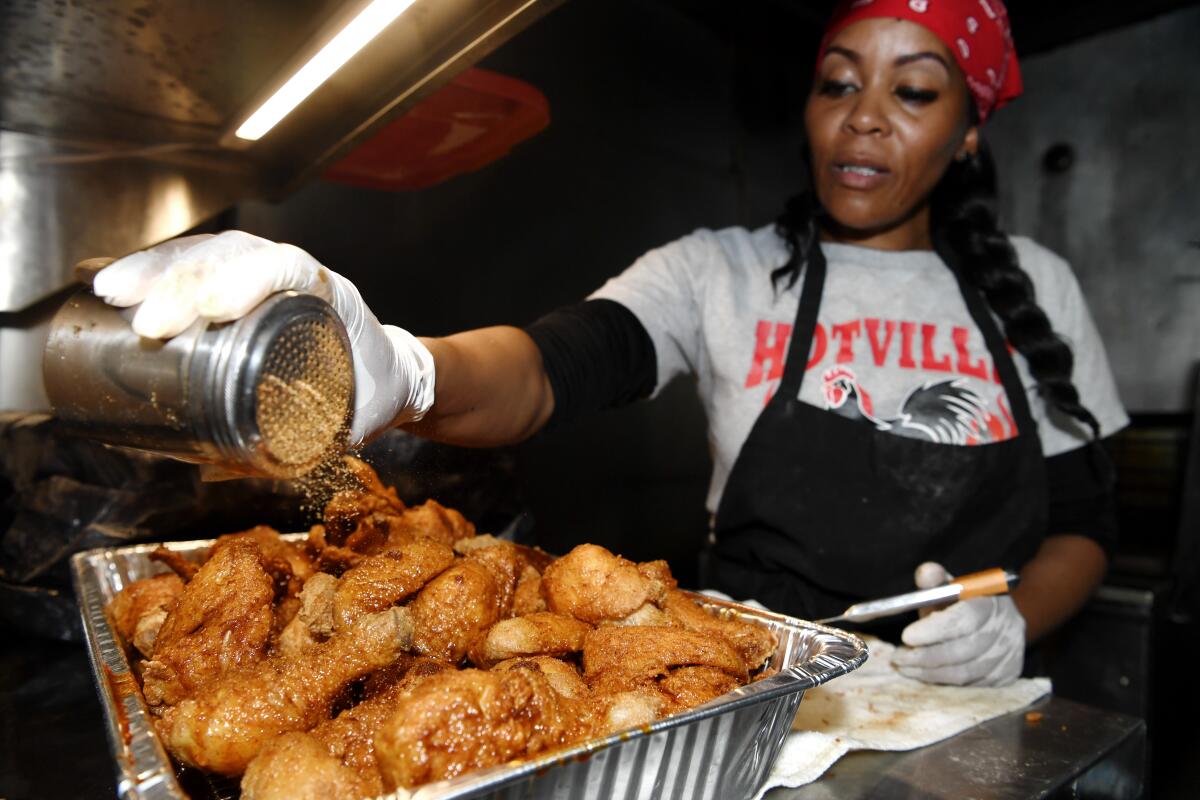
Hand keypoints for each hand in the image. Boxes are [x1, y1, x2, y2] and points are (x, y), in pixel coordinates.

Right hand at [92, 231, 433, 444]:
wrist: (390, 379)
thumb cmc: (373, 397)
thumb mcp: (347, 422)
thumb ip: (293, 442)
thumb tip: (215, 464)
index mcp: (334, 298)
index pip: (288, 267)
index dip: (247, 279)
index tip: (210, 310)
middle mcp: (299, 278)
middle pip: (237, 254)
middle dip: (185, 281)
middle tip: (147, 322)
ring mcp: (268, 277)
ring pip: (210, 253)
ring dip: (159, 269)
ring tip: (114, 291)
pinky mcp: (241, 288)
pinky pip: (198, 267)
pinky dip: (157, 272)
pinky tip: (120, 285)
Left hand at [891, 562, 1025, 686]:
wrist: (1000, 619)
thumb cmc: (964, 603)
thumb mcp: (950, 586)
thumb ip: (935, 579)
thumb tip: (925, 573)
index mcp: (989, 604)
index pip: (964, 620)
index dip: (934, 630)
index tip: (906, 636)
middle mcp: (1005, 630)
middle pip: (963, 651)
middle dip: (925, 656)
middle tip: (899, 657)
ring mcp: (1009, 656)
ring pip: (965, 673)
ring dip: (929, 672)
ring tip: (904, 666)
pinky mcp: (1007, 676)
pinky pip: (970, 685)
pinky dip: (942, 681)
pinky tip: (924, 673)